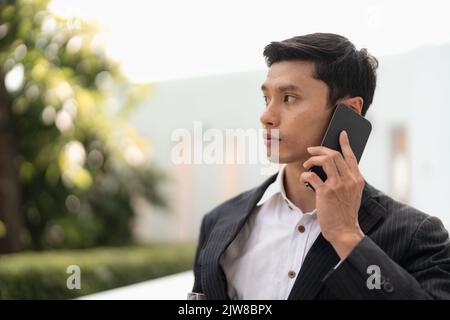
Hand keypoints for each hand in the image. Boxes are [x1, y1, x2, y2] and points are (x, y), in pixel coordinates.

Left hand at [300, 130, 364, 259]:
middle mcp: (349, 179)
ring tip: (306, 165)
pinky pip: (312, 175)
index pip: (351, 156)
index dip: (345, 143)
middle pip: (334, 155)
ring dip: (312, 160)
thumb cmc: (345, 213)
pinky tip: (303, 179)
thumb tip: (332, 167)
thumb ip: (347, 180)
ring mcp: (338, 185)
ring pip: (325, 160)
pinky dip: (305, 175)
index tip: (341, 134)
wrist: (344, 230)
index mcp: (357, 179)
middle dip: (320, 149)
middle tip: (310, 150)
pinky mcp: (326, 192)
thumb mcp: (353, 194)